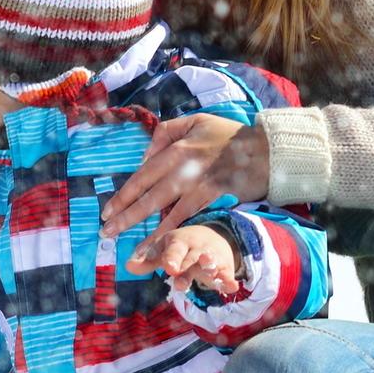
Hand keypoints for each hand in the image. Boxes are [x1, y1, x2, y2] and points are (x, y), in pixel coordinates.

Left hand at [103, 114, 267, 241]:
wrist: (266, 148)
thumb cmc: (229, 135)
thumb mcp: (195, 121)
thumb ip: (166, 133)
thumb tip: (145, 156)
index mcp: (176, 149)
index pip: (142, 175)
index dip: (124, 195)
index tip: (107, 210)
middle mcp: (183, 168)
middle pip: (149, 196)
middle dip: (127, 216)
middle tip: (107, 232)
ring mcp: (199, 185)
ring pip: (167, 211)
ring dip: (149, 232)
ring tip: (133, 251)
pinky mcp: (215, 197)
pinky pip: (190, 217)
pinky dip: (176, 231)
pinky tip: (164, 245)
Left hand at [137, 222, 238, 295]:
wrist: (211, 238)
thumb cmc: (180, 247)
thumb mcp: (163, 250)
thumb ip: (147, 260)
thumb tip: (128, 267)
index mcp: (179, 242)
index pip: (174, 250)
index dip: (171, 258)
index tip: (168, 267)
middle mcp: (196, 249)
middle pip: (191, 259)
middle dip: (186, 268)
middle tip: (178, 278)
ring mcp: (212, 259)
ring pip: (210, 264)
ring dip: (209, 267)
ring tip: (209, 271)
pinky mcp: (224, 269)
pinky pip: (226, 275)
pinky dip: (229, 281)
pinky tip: (231, 287)